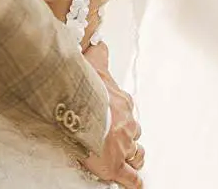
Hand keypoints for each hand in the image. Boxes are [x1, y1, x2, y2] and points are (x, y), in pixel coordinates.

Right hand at [79, 42, 144, 188]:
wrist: (81, 107)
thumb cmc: (84, 87)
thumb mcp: (94, 64)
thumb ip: (99, 54)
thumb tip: (101, 42)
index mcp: (121, 102)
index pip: (126, 109)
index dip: (121, 114)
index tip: (117, 117)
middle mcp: (126, 123)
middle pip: (134, 132)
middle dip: (129, 136)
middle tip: (121, 140)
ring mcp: (123, 145)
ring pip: (136, 153)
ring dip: (134, 156)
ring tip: (130, 159)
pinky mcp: (116, 165)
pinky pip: (130, 177)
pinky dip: (133, 181)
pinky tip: (136, 184)